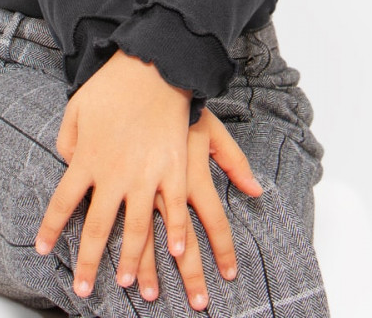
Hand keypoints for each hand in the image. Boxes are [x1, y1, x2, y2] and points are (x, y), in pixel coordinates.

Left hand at [34, 50, 192, 300]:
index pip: (62, 203)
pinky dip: (175, 231)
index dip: (51, 229)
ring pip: (136, 227)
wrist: (151, 64)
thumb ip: (68, 141)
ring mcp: (145, 173)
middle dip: (89, 262)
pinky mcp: (173, 167)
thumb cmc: (110, 84)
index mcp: (86, 159)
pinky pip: (175, 207)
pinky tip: (174, 250)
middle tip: (83, 290)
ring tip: (126, 283)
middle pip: (97, 227)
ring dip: (131, 259)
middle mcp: (113, 173)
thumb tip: (69, 161)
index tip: (42, 249)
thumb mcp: (75, 109)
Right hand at [133, 106, 263, 308]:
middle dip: (192, 276)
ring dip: (147, 270)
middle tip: (198, 305)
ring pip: (144, 239)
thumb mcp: (216, 131)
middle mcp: (168, 187)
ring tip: (150, 296)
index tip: (228, 276)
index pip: (214, 223)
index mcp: (193, 175)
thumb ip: (236, 163)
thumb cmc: (180, 105)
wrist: (144, 77)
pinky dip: (116, 239)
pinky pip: (113, 215)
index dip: (222, 250)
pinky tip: (116, 259)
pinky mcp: (114, 176)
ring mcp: (139, 185)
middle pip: (184, 244)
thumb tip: (258, 190)